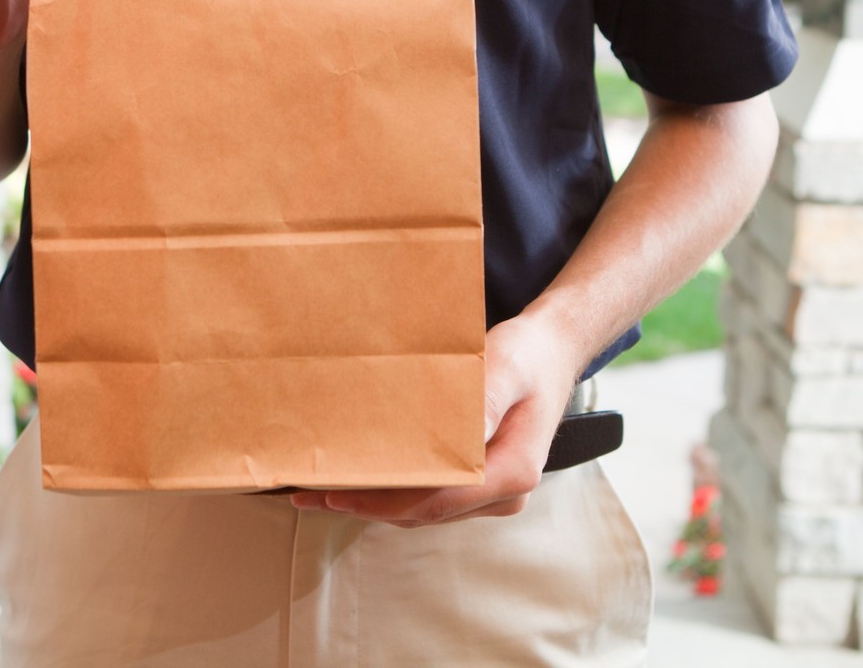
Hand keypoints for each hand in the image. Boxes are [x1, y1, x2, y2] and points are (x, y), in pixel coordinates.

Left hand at [289, 313, 585, 526]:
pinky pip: (430, 495)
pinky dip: (393, 491)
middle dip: (367, 505)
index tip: (339, 493)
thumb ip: (485, 401)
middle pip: (424, 512)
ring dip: (375, 502)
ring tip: (322, 491)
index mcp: (513, 472)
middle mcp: (503, 493)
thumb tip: (459, 441)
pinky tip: (361, 480)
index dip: (384, 502)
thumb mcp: (508, 367)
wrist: (551, 351)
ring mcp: (491, 492)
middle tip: (310, 495)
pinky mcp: (479, 483)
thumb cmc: (529, 356)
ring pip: (424, 509)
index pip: (438, 501)